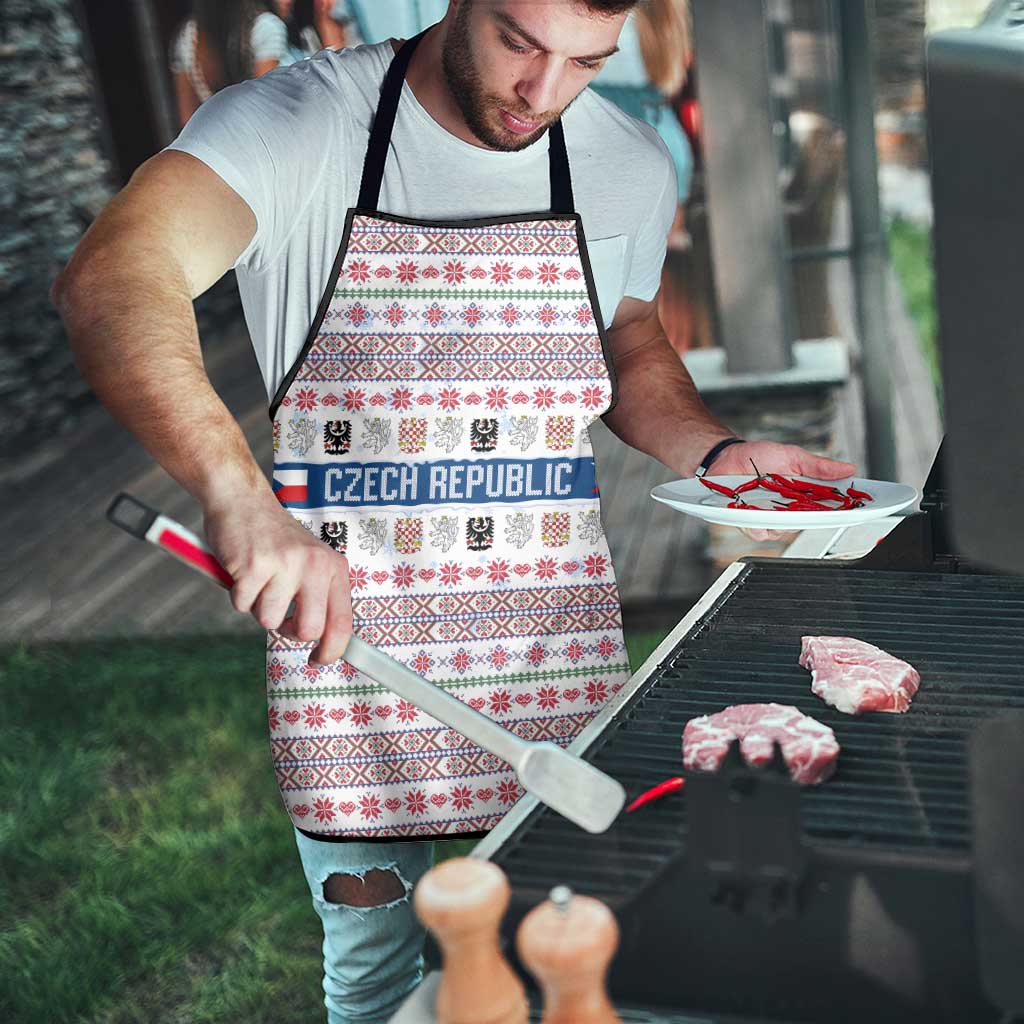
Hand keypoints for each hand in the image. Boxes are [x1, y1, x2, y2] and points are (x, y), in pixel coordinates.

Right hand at [203, 490, 352, 665]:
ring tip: (259, 579)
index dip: (332, 650)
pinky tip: (242, 570)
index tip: (319, 660)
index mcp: (333, 567)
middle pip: (308, 630)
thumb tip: (324, 642)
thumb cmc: (274, 538)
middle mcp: (315, 565)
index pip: (343, 621)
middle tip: (278, 613)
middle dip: (288, 631)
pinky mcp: (254, 566)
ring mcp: (285, 564)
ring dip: (258, 607)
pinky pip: (242, 606)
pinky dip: (237, 595)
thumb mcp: (310, 561)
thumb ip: (318, 596)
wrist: (242, 499)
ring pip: (269, 621)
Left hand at [709, 440, 856, 541]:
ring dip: (781, 519)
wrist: (726, 457)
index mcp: (803, 495)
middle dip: (813, 517)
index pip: (829, 507)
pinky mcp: (750, 523)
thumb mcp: (792, 456)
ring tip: (775, 503)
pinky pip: (760, 532)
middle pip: (809, 523)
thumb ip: (818, 466)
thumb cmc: (758, 457)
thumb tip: (848, 468)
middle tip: (813, 506)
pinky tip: (755, 512)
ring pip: (784, 530)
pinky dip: (758, 523)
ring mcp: (770, 518)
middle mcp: (789, 510)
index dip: (844, 510)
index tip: (858, 508)